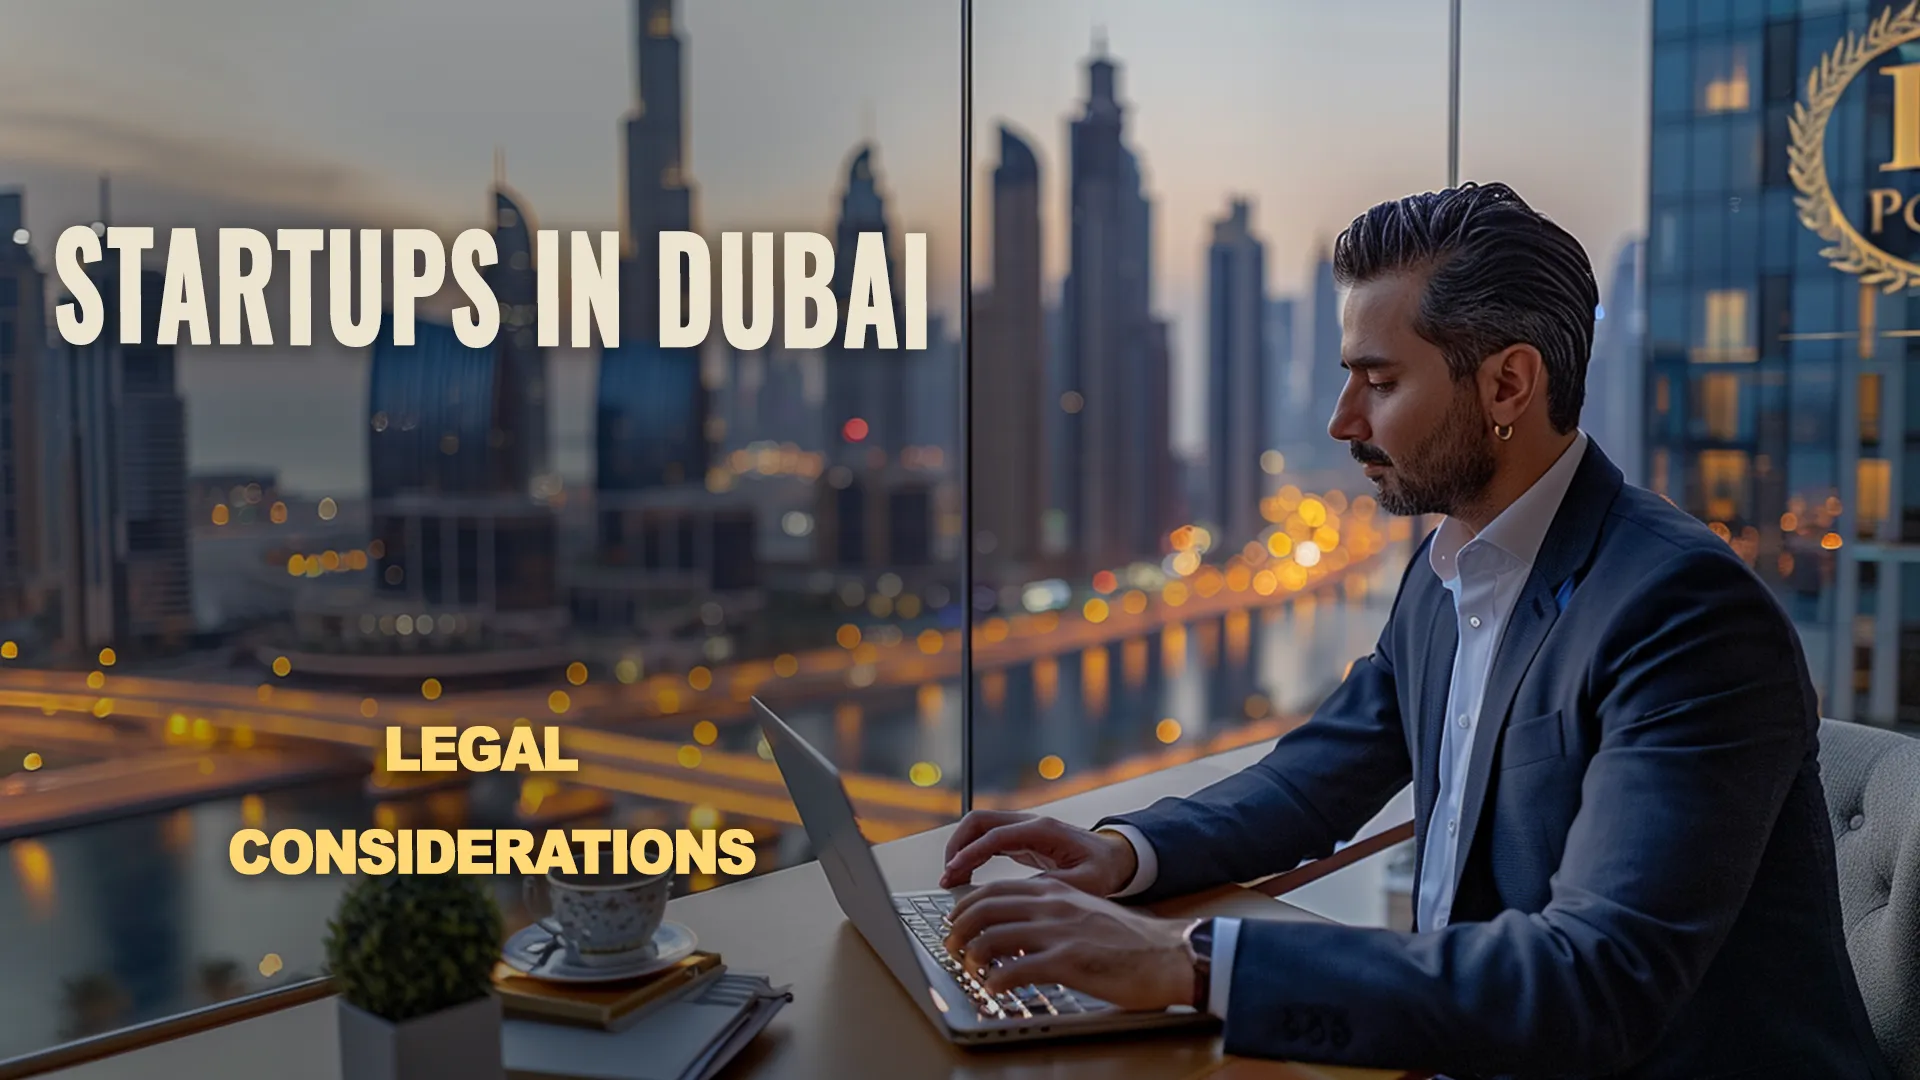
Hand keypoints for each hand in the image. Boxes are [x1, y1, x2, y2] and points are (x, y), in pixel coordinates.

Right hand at [939, 810, 1137, 893]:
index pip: (996, 835)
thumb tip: (1017, 897)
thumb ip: (1052, 888)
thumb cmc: (1102, 869)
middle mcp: (1030, 823)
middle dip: (957, 846)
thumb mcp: (1085, 884)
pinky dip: (970, 853)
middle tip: (947, 877)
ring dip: (960, 848)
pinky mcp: (1019, 837)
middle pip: (979, 821)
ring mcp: (1023, 828)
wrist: (1115, 856)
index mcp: (1044, 830)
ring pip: (978, 827)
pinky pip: (985, 838)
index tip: (953, 874)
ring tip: (951, 879)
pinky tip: (964, 876)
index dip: (971, 854)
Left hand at [943, 877, 1195, 1010]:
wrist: (1169, 954)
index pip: (993, 890)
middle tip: (952, 950)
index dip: (965, 907)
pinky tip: (996, 990)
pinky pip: (1014, 970)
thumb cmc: (1129, 940)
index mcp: (1055, 890)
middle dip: (958, 931)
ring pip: (991, 939)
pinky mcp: (1068, 962)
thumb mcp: (1084, 911)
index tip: (954, 923)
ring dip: (971, 959)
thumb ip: (1051, 913)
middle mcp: (1052, 904)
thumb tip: (1015, 930)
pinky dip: (996, 982)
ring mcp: (1058, 932)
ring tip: (971, 973)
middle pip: (983, 909)